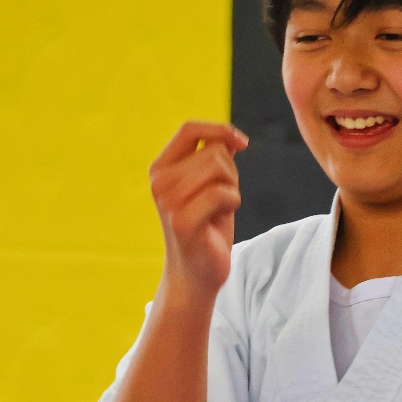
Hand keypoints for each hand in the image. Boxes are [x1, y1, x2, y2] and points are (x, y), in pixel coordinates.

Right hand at [149, 121, 247, 297]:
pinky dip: (232, 204)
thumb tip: (230, 136)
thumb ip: (215, 158)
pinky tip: (220, 220)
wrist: (195, 273)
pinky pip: (223, 193)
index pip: (189, 129)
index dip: (220, 129)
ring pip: (219, 168)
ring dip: (231, 188)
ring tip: (219, 208)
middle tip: (222, 198)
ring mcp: (169, 202)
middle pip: (213, 150)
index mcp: (160, 168)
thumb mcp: (210, 185)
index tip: (242, 143)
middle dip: (230, 171)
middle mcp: (159, 182)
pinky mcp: (183, 221)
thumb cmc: (205, 227)